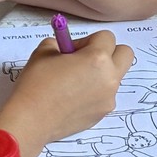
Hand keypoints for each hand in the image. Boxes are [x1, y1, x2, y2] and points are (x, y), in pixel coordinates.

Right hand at [0, 30, 133, 156]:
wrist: (31, 120)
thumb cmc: (36, 83)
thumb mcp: (44, 51)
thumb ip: (60, 43)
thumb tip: (67, 49)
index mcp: (98, 58)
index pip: (106, 37)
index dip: (87, 40)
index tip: (71, 50)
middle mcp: (110, 78)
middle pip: (125, 54)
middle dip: (109, 52)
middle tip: (86, 60)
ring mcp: (108, 98)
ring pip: (115, 77)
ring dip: (101, 74)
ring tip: (75, 82)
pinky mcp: (102, 114)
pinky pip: (106, 96)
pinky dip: (95, 92)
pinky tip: (72, 99)